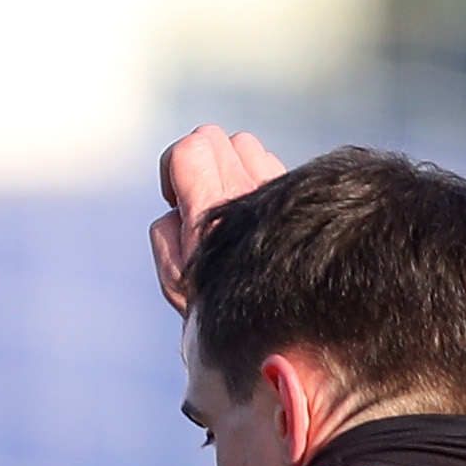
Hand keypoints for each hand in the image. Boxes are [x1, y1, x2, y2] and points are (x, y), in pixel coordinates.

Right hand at [147, 124, 289, 313]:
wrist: (282, 328)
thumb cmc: (218, 311)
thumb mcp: (177, 279)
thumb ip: (169, 233)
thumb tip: (179, 206)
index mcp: (208, 212)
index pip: (190, 148)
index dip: (173, 166)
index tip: (175, 199)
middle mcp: (245, 193)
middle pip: (214, 137)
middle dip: (200, 161)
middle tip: (200, 198)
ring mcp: (275, 191)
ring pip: (245, 146)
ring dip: (231, 167)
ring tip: (228, 205)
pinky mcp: (296, 195)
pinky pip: (271, 165)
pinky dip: (258, 179)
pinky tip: (259, 213)